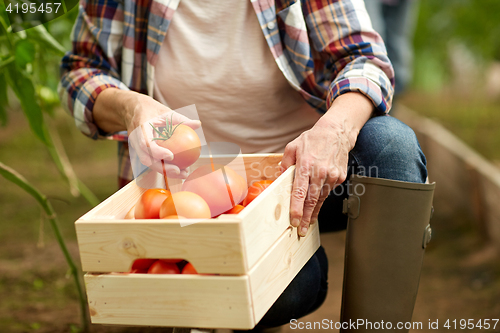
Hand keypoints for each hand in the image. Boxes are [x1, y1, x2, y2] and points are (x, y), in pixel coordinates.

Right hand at [94, 89, 200, 177]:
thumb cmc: (152, 110)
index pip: (146, 143)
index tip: (171, 156)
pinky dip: (164, 167)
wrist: (133, 110)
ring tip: (183, 173)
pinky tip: (180, 170)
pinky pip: (151, 161)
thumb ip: (181, 119)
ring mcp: (136, 147)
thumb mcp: (166, 112)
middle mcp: (135, 139)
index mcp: (140, 127)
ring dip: (165, 171)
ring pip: (148, 163)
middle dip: (162, 168)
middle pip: (146, 158)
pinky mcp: (140, 152)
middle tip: (179, 171)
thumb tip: (198, 124)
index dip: (157, 152)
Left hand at [280, 93, 373, 236]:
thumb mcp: (293, 147)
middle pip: (311, 200)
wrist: (337, 132)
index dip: (296, 207)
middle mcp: (320, 172)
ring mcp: (332, 175)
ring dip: (313, 212)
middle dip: (305, 217)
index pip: (300, 190)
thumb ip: (285, 163)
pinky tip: (315, 208)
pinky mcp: (339, 177)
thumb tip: (280, 178)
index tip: (293, 219)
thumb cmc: (313, 139)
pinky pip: (328, 192)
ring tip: (306, 224)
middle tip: (299, 230)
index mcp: (305, 165)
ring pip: (321, 198)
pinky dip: (321, 200)